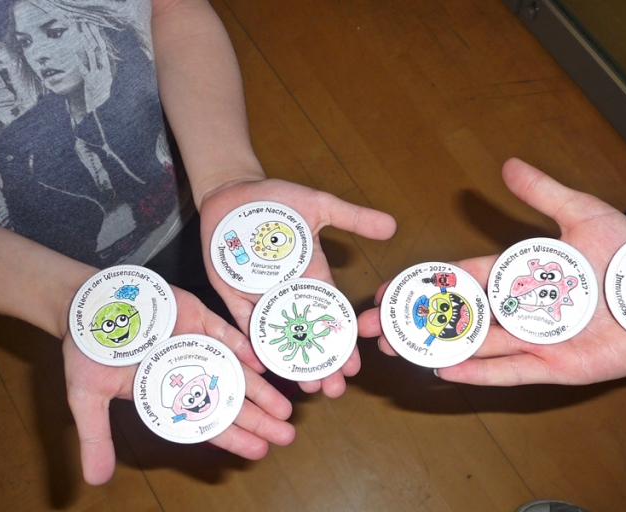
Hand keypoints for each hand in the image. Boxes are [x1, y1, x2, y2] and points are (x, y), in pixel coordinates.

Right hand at [63, 287, 294, 484]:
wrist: (87, 304)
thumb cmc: (88, 351)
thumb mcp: (88, 397)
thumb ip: (96, 437)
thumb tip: (95, 481)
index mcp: (167, 394)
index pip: (206, 421)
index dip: (233, 437)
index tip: (259, 451)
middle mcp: (188, 372)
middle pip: (229, 399)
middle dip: (259, 418)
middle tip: (286, 434)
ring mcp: (197, 345)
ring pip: (235, 370)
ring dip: (260, 389)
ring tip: (285, 407)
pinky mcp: (198, 318)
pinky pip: (226, 334)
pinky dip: (243, 347)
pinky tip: (262, 363)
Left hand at [199, 178, 395, 397]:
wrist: (233, 192)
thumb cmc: (277, 198)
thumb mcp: (319, 205)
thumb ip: (353, 218)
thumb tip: (392, 225)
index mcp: (312, 275)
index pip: (332, 314)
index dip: (344, 341)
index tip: (354, 366)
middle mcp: (289, 292)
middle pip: (309, 334)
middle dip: (322, 362)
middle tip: (333, 390)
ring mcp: (261, 296)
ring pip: (279, 336)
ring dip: (292, 362)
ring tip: (306, 387)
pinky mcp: (233, 294)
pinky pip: (243, 324)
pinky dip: (251, 344)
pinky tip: (262, 367)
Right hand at [358, 158, 625, 385]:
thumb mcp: (583, 214)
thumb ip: (543, 193)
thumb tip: (507, 164)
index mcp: (518, 274)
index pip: (458, 278)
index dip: (422, 283)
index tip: (387, 288)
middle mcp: (517, 308)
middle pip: (455, 316)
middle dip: (413, 321)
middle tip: (373, 329)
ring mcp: (533, 339)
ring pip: (473, 345)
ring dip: (434, 346)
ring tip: (397, 349)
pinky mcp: (554, 367)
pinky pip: (509, 372)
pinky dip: (478, 373)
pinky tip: (445, 371)